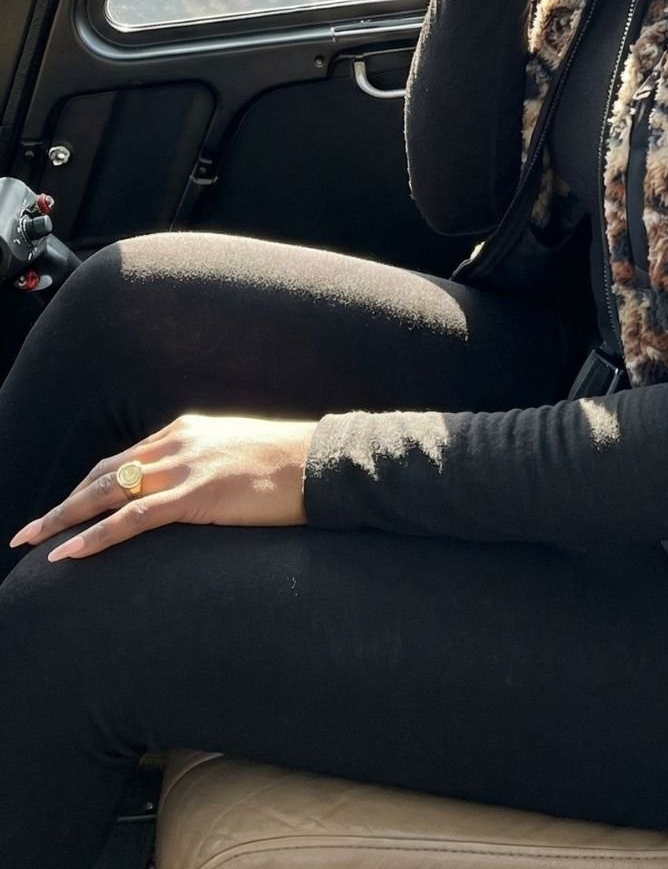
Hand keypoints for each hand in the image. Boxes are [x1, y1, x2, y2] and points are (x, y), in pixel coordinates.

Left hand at [7, 413, 316, 560]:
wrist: (323, 461)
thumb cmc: (290, 463)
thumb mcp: (238, 453)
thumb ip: (207, 464)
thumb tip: (192, 490)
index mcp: (186, 430)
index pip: (122, 459)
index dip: (87, 487)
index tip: (64, 509)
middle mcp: (178, 441)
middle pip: (104, 474)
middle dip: (63, 503)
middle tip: (29, 531)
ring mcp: (185, 466)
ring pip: (108, 492)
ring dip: (65, 519)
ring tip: (34, 542)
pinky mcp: (197, 495)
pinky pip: (134, 518)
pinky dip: (97, 536)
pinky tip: (71, 553)